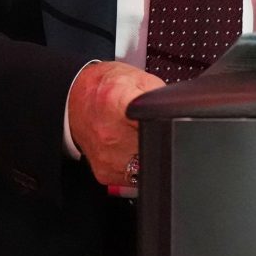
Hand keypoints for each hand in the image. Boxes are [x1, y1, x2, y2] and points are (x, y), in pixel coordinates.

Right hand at [67, 60, 164, 187]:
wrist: (74, 99)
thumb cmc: (106, 87)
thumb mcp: (139, 78)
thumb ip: (161, 95)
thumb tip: (180, 111)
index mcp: (117, 103)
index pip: (156, 124)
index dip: (169, 126)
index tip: (170, 124)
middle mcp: (109, 134)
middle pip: (154, 149)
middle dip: (161, 141)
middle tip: (154, 128)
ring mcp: (106, 157)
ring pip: (147, 168)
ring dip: (150, 156)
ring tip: (140, 137)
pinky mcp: (105, 174)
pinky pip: (134, 177)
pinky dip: (138, 166)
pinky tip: (131, 148)